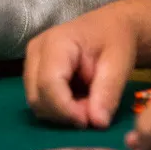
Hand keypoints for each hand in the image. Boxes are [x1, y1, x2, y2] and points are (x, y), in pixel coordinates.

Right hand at [24, 0, 150, 128]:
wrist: (110, 27)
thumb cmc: (115, 40)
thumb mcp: (119, 63)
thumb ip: (108, 92)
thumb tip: (97, 123)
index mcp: (55, 43)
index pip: (48, 84)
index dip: (66, 109)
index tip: (90, 121)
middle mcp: (35, 51)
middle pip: (37, 97)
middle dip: (64, 113)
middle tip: (93, 113)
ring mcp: (31, 61)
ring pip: (36, 102)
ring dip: (61, 113)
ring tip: (88, 105)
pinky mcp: (33, 72)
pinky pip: (40, 99)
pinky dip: (58, 109)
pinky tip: (79, 101)